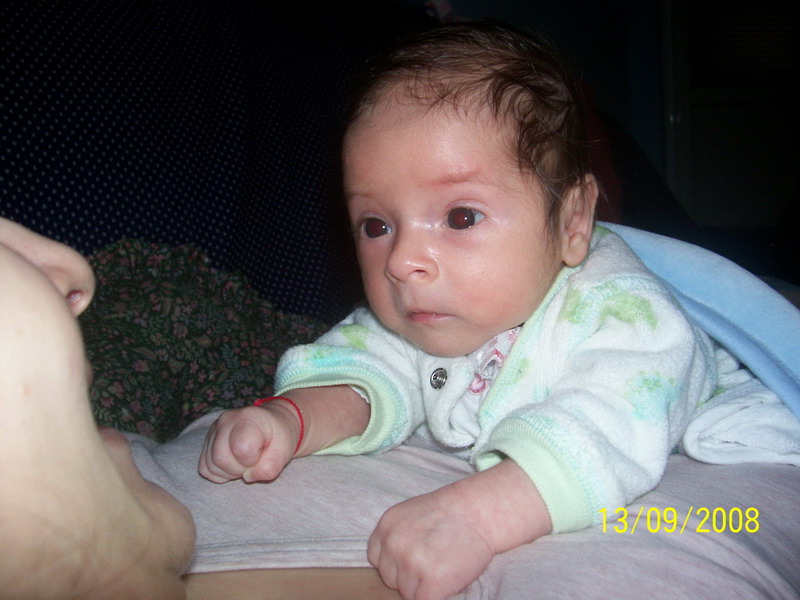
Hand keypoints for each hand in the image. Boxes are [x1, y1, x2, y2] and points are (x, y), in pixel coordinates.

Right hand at [198, 403, 300, 482]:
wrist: (273, 425)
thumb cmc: (279, 437)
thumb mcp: (284, 450)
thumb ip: (270, 466)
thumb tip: (248, 477)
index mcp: (248, 418)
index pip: (241, 449)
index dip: (253, 461)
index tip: (263, 453)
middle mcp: (226, 420)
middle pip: (220, 458)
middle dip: (239, 469)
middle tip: (254, 461)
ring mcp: (213, 430)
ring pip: (210, 465)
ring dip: (230, 472)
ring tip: (245, 461)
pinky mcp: (206, 441)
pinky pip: (205, 468)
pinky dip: (220, 472)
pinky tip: (234, 463)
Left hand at [367, 490, 494, 599]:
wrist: (480, 511)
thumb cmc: (452, 514)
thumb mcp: (412, 515)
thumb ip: (397, 537)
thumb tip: (393, 565)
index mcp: (386, 525)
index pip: (377, 558)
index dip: (396, 562)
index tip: (414, 557)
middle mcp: (394, 543)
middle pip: (390, 577)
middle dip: (409, 574)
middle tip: (434, 559)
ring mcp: (411, 562)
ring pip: (406, 592)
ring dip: (424, 585)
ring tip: (444, 563)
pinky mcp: (431, 581)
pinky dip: (437, 594)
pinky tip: (448, 575)